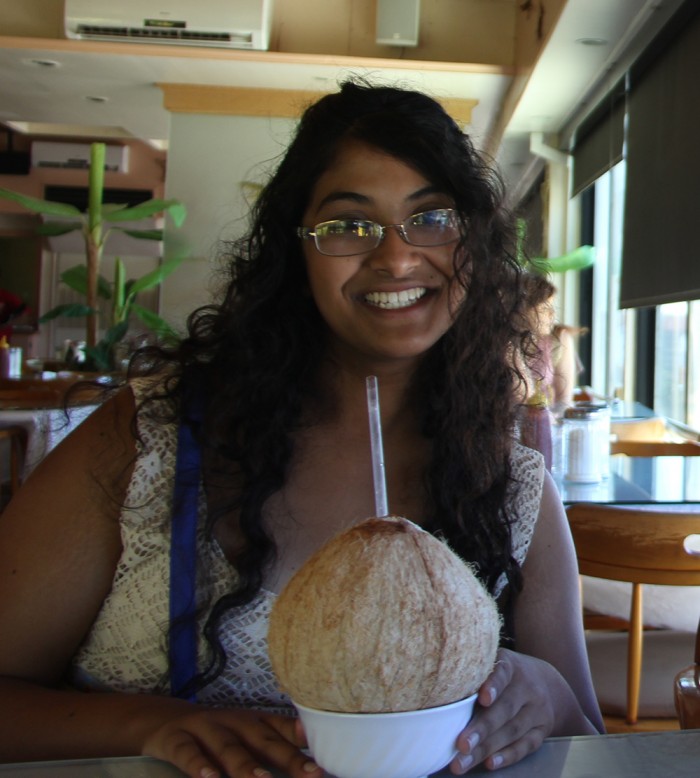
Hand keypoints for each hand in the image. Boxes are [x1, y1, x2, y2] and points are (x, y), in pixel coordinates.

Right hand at [142, 707, 321, 777]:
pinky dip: (199, 765)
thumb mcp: (246, 736)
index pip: (284, 730)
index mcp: (254, 722)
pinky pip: (188, 752)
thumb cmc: (217, 735)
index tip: (325, 762)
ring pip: (229, 748)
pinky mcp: (178, 739)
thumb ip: (276, 744)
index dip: (305, 744)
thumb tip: (315, 762)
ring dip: (246, 766)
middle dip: (289, 758)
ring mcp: (206, 729)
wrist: (164, 720)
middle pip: (264, 740)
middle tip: (311, 774)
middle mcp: (234, 722)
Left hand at [449, 648, 560, 772]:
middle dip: (482, 729)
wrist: (547, 682)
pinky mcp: (542, 730)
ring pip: (512, 731)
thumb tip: (442, 694)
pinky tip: (490, 763)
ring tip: (464, 760)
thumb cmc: (505, 675)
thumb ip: (476, 676)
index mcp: (511, 666)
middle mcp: (528, 687)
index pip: (502, 673)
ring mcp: (537, 710)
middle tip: (461, 745)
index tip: (482, 699)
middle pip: (505, 709)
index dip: (492, 685)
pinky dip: (507, 756)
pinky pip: (526, 746)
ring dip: (487, 748)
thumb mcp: (494, 664)